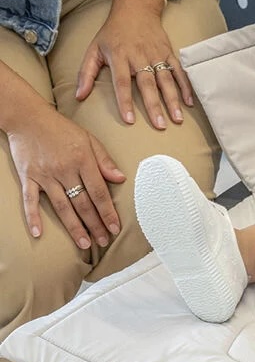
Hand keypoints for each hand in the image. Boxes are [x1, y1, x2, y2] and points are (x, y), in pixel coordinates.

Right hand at [7, 105, 124, 247]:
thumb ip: (104, 160)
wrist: (28, 117)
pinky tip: (38, 234)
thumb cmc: (62, 129)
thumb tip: (121, 179)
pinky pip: (30, 200)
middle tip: (103, 242)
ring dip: (73, 227)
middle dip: (94, 224)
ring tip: (84, 244)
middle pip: (82, 203)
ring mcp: (45, 174)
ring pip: (61, 206)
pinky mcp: (27, 176)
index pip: (99, 192)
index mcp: (83, 160)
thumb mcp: (89, 139)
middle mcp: (65, 170)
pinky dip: (33, 217)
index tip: (115, 228)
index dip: (108, 212)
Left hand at [74, 0, 193, 128]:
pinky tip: (189, 103)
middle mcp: (139, 56)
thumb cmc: (112, 32)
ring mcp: (157, 54)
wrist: (135, 8)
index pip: (122, 82)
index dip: (125, 101)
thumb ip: (85, 73)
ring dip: (172, 100)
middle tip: (160, 126)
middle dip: (154, 106)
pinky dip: (185, 87)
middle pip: (147, 84)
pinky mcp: (169, 52)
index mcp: (119, 56)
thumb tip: (79, 96)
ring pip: (166, 80)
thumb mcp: (94, 49)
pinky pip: (179, 71)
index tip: (130, 120)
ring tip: (177, 119)